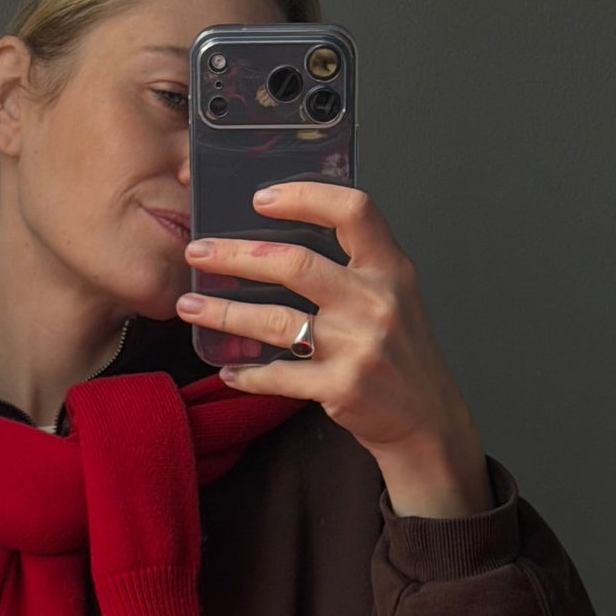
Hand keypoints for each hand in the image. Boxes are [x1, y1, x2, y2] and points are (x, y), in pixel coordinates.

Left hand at [177, 182, 492, 517]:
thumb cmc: (400, 355)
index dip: (304, 196)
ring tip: (189, 307)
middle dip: (236, 255)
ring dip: (224, 313)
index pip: (352, 211)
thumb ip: (353, 266)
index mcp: (389, 268)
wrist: (426, 419)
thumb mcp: (394, 296)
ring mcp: (357, 346)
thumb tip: (284, 239)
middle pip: (295, 264)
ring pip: (275, 321)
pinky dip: (246, 374)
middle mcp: (374, 301)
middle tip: (197, 253)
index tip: (260, 198)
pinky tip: (226, 370)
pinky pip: (278, 376)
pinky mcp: (340, 388)